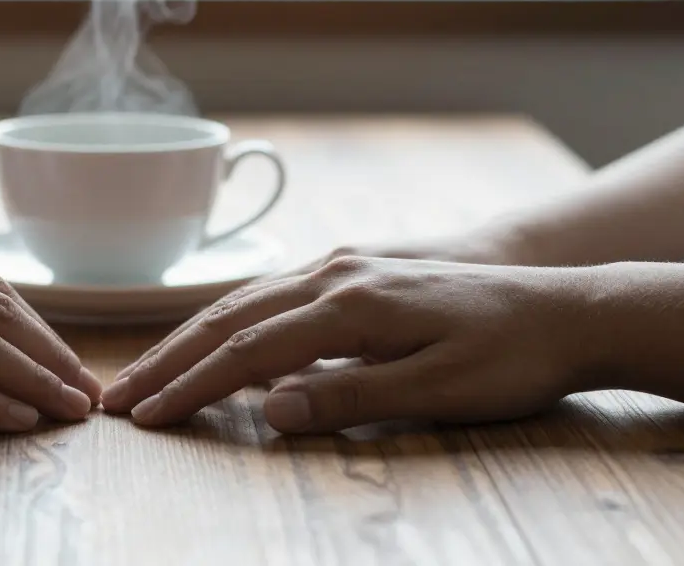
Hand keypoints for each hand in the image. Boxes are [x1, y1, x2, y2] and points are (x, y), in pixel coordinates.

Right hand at [108, 227, 526, 399]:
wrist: (566, 304)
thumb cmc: (511, 354)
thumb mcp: (441, 388)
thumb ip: (351, 396)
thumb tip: (267, 409)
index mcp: (352, 304)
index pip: (248, 350)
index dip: (192, 386)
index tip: (147, 417)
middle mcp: (336, 274)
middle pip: (230, 317)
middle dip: (169, 359)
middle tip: (118, 396)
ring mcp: (343, 266)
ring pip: (245, 300)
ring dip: (189, 337)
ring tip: (147, 371)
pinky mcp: (354, 271)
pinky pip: (271, 294)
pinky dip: (228, 320)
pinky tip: (214, 336)